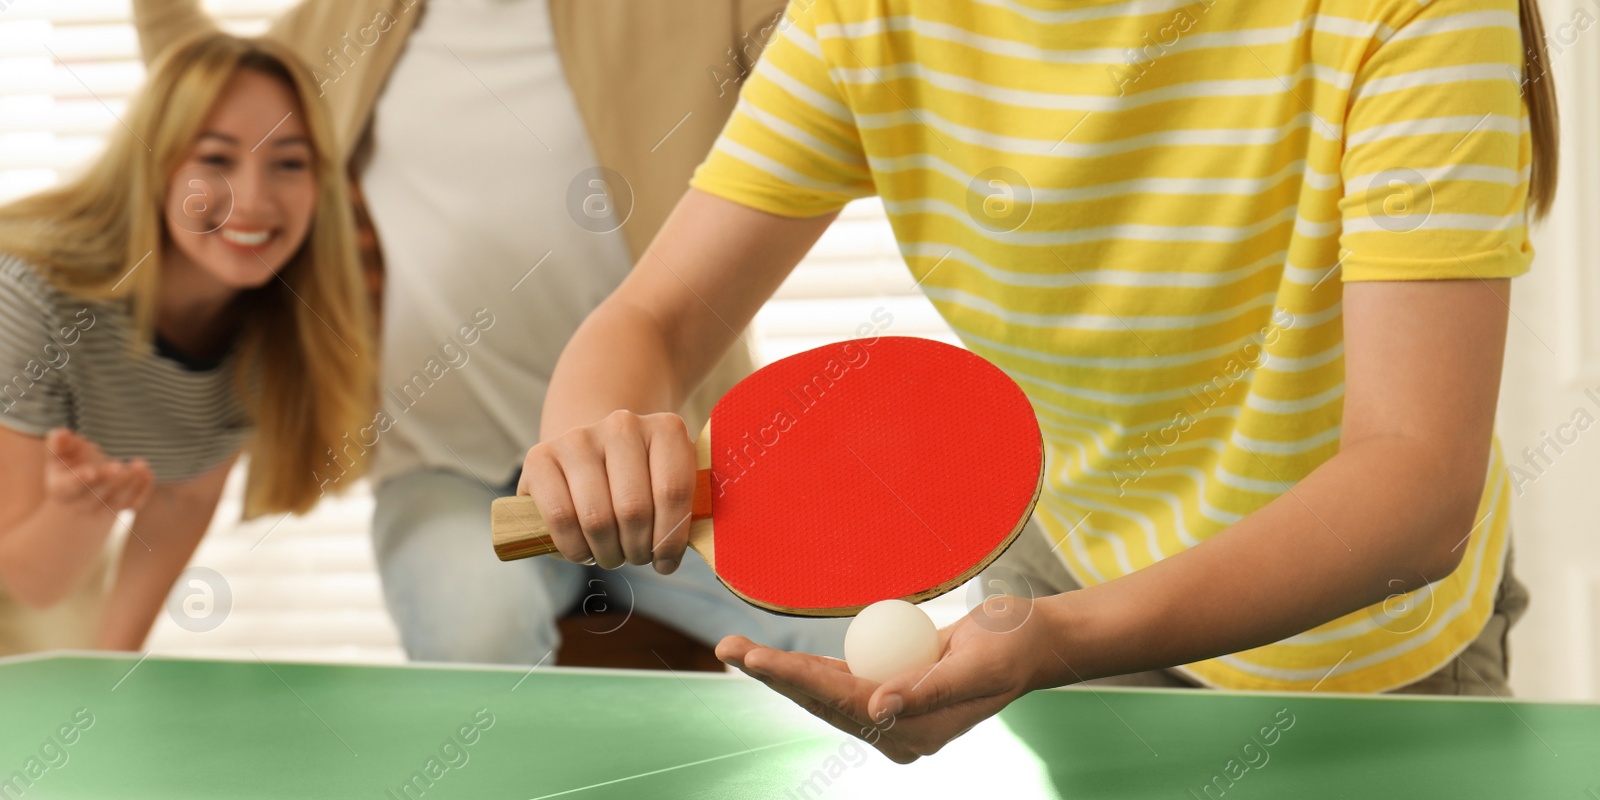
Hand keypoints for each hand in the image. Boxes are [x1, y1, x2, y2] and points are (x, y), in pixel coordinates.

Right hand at [42, 428, 153, 514]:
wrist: (77, 503)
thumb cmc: (67, 470)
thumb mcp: (58, 457)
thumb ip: (59, 444)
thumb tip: (61, 433)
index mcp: (63, 488)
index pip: (71, 486)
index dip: (80, 479)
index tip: (91, 471)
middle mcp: (82, 502)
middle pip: (96, 494)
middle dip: (108, 480)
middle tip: (118, 466)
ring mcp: (103, 509)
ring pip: (117, 500)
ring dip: (130, 483)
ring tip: (139, 465)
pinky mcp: (122, 509)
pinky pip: (134, 503)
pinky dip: (143, 489)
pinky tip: (147, 472)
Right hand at [518, 410, 697, 572]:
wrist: (592, 453)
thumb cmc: (639, 481)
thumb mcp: (669, 485)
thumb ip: (683, 511)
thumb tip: (675, 555)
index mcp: (666, 429)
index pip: (673, 492)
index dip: (671, 540)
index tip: (666, 562)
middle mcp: (622, 425)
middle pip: (634, 509)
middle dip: (637, 549)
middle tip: (637, 557)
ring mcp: (578, 438)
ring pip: (597, 518)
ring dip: (608, 552)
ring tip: (613, 555)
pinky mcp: (540, 457)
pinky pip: (560, 518)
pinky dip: (575, 548)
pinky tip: (584, 551)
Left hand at [717, 595, 1059, 762]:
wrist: (1035, 643)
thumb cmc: (1012, 647)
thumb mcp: (975, 664)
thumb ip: (926, 689)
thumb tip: (875, 708)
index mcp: (914, 733)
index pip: (841, 702)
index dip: (795, 678)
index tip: (756, 658)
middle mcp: (896, 729)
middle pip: (822, 700)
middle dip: (773, 675)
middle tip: (726, 647)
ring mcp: (892, 712)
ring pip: (824, 691)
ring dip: (781, 672)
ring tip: (737, 650)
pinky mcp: (891, 690)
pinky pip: (841, 678)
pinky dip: (808, 668)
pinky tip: (775, 660)